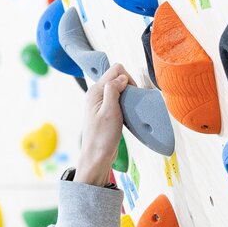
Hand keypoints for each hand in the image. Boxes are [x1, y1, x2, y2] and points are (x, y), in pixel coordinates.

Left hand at [74, 64, 128, 185]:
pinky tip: (127, 114)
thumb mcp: (110, 110)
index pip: (116, 70)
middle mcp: (96, 94)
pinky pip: (118, 99)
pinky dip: (125, 104)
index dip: (128, 78)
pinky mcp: (105, 111)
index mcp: (96, 91)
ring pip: (119, 89)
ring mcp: (100, 103)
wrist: (97, 156)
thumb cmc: (102, 137)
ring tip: (129, 109)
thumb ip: (114, 90)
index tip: (132, 94)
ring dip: (127, 96)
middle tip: (132, 103)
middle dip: (128, 86)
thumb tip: (122, 77)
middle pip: (117, 77)